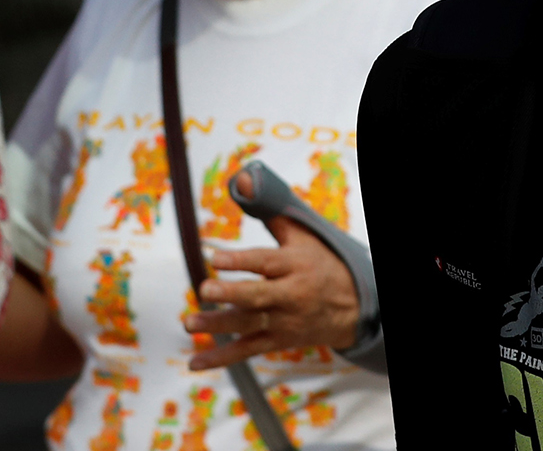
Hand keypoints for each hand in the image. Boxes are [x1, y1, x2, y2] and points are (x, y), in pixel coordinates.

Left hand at [184, 211, 359, 370]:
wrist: (352, 308)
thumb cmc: (319, 263)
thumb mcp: (302, 234)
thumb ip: (269, 209)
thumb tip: (242, 179)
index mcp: (294, 264)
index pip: (265, 262)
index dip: (239, 260)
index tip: (214, 257)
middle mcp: (290, 295)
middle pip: (258, 296)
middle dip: (231, 294)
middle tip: (204, 289)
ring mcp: (283, 322)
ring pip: (249, 325)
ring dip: (218, 326)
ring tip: (189, 323)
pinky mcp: (277, 341)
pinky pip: (247, 351)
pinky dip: (221, 358)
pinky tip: (195, 362)